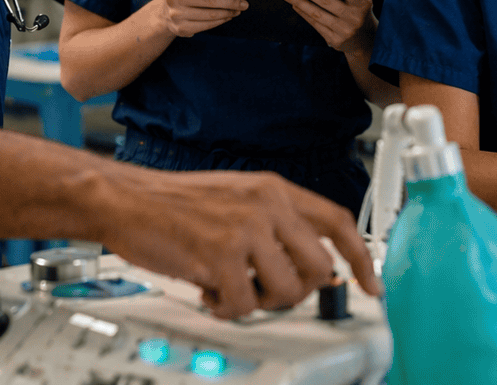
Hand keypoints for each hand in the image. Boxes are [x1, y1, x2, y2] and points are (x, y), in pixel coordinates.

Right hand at [95, 166, 379, 318]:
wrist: (125, 199)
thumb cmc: (173, 204)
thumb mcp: (236, 197)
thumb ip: (275, 223)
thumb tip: (311, 265)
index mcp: (274, 189)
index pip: (338, 221)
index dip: (360, 257)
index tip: (372, 283)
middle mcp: (267, 205)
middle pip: (319, 266)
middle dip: (299, 290)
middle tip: (269, 291)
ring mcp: (246, 230)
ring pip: (286, 292)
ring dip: (258, 301)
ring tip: (230, 286)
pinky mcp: (221, 256)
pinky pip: (244, 306)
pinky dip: (225, 308)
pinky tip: (207, 290)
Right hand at [157, 0, 245, 37]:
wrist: (165, 12)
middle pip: (207, 0)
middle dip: (229, 1)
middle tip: (243, 2)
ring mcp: (176, 14)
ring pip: (209, 14)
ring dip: (228, 12)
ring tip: (238, 9)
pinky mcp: (181, 28)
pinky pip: (206, 25)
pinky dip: (220, 21)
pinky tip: (227, 16)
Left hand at [282, 0, 374, 56]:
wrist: (365, 40)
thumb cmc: (360, 10)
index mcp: (362, 2)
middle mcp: (354, 17)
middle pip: (326, 1)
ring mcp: (344, 30)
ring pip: (317, 14)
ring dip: (300, 2)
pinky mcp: (335, 40)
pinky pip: (316, 24)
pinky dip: (303, 13)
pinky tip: (294, 4)